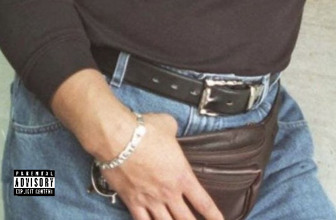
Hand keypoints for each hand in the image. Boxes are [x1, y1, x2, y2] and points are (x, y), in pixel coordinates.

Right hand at [101, 113, 222, 219]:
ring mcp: (150, 200)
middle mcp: (169, 192)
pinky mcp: (132, 201)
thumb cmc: (147, 130)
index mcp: (182, 175)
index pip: (203, 202)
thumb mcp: (169, 126)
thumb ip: (174, 133)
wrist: (119, 138)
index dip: (214, 216)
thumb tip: (171, 132)